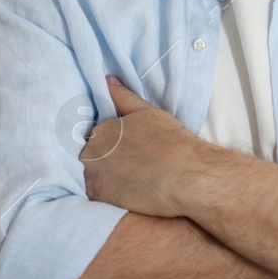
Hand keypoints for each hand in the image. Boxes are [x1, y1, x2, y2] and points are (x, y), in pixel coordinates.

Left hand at [80, 77, 203, 216]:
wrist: (186, 176)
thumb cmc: (172, 143)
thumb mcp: (148, 113)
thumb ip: (124, 97)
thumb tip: (108, 81)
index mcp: (101, 129)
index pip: (96, 141)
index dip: (112, 151)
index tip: (128, 157)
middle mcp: (91, 150)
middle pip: (91, 160)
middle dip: (106, 166)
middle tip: (131, 172)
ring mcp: (92, 174)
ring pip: (92, 179)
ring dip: (105, 182)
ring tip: (130, 185)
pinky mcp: (98, 196)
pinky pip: (94, 197)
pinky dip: (107, 197)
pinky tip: (126, 195)